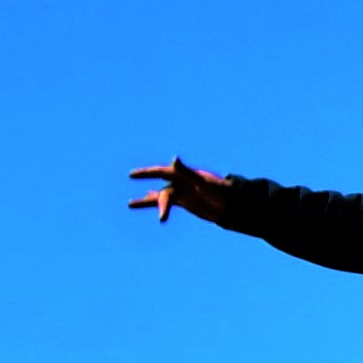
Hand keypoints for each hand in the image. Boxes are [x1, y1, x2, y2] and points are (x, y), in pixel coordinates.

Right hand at [126, 159, 240, 225]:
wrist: (232, 204)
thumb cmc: (219, 190)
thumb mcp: (201, 181)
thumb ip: (186, 171)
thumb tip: (174, 158)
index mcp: (183, 175)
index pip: (160, 173)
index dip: (146, 173)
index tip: (132, 175)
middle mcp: (180, 182)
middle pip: (161, 191)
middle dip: (148, 196)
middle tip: (131, 199)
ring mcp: (182, 192)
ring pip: (160, 197)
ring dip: (146, 201)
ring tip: (129, 204)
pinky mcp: (185, 202)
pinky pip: (167, 203)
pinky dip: (157, 204)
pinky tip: (145, 201)